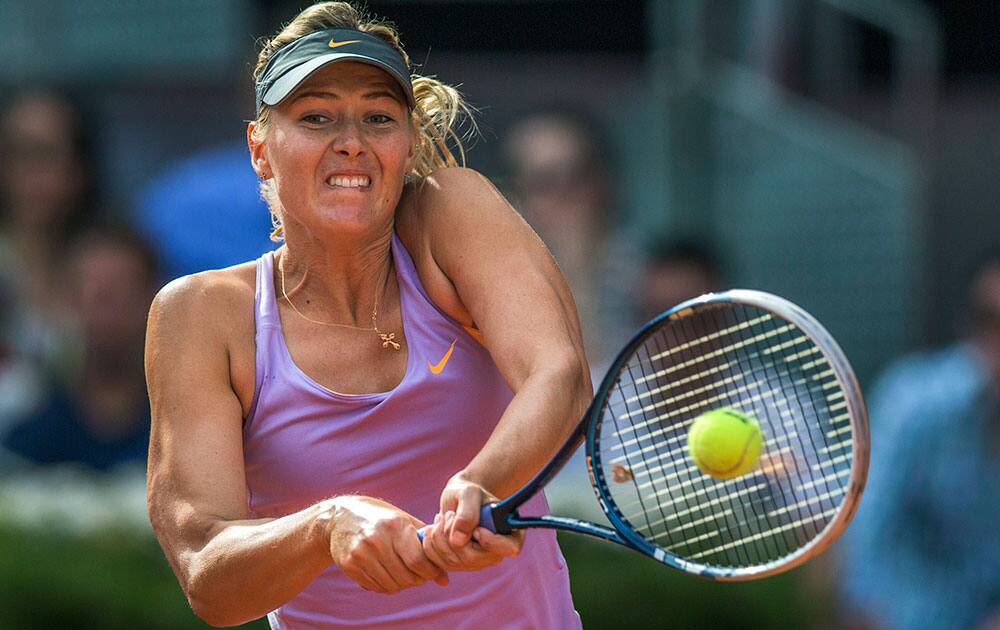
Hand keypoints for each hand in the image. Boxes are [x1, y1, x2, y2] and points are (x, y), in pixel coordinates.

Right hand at [325, 496, 448, 593]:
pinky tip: (387, 574)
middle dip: (418, 580)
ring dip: (402, 585)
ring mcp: (361, 553)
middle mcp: (377, 540)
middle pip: (406, 576)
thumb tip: (445, 579)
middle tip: (419, 574)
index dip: (430, 571)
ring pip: (392, 585)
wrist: (341, 517)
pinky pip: (376, 587)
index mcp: (395, 526)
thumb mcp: (404, 522)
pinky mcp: (350, 565)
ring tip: (404, 574)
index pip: (418, 560)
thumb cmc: (381, 519)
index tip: (433, 571)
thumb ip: (426, 547)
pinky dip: (386, 586)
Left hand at [421, 472, 523, 570]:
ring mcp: (476, 562)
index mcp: (509, 533)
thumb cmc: (469, 492)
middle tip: (449, 515)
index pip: (509, 548)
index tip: (477, 529)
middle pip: (473, 559)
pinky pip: (439, 563)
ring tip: (441, 517)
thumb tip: (458, 541)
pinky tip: (434, 528)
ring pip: (452, 562)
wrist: (458, 498)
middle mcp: (495, 553)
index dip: (491, 542)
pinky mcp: (458, 565)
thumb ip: (467, 513)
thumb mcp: (469, 493)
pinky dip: (430, 544)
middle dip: (452, 535)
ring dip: (439, 537)